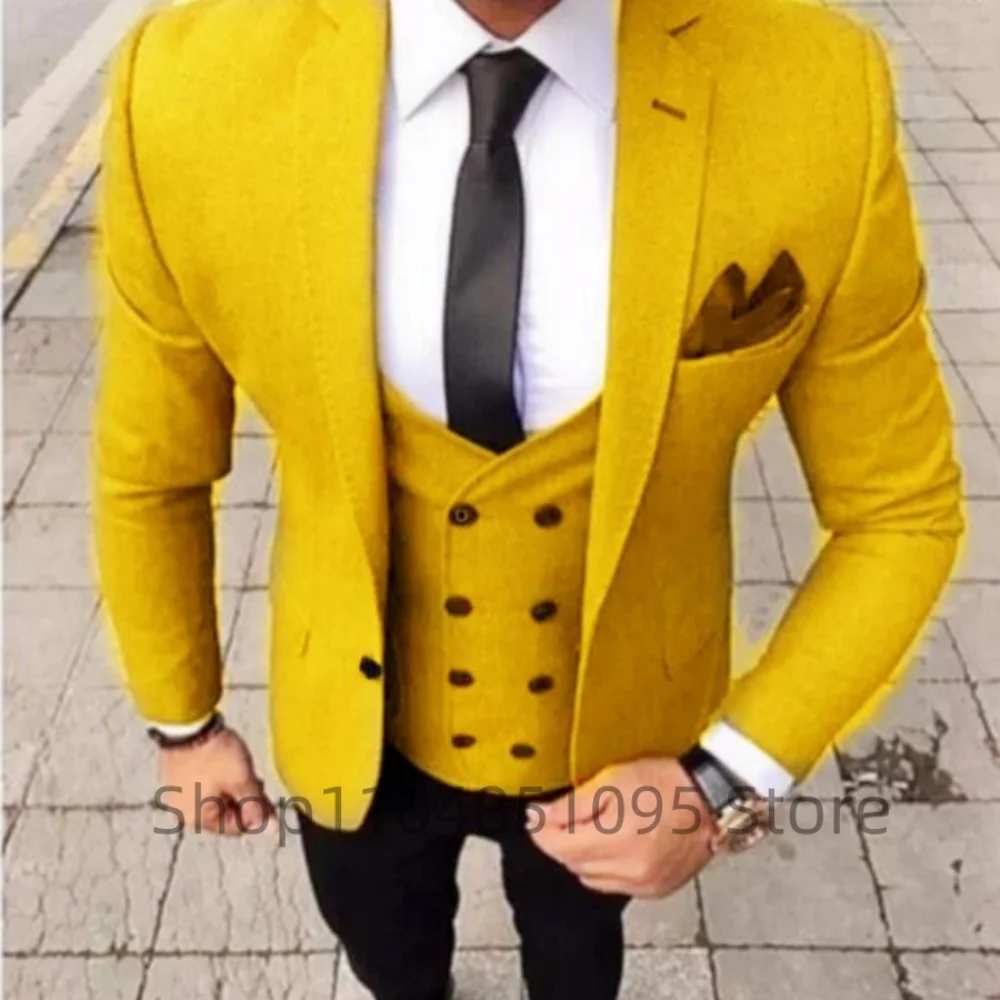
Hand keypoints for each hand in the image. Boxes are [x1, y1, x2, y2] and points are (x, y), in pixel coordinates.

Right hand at [157, 726, 275, 835]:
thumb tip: (273, 829)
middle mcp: (183, 812)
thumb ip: (257, 806)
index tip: (267, 796)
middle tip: (256, 779)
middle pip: (224, 814)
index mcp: (198, 818)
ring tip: (242, 769)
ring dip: (231, 789)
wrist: (189, 724)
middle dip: (243, 800)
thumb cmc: (216, 755)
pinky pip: (202, 787)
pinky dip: (217, 780)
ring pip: (215, 799)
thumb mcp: (242, 781)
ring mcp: (177, 794)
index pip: (235, 828)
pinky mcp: (176, 777)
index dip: (255, 814)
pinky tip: (226, 764)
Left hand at [527, 757, 715, 896]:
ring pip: (590, 878)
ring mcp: (644, 885)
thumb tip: (538, 817)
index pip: (557, 847)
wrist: (710, 798)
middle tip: (566, 815)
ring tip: (597, 827)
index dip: (541, 829)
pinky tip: (617, 844)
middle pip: (572, 863)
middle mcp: (630, 871)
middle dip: (562, 840)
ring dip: (583, 856)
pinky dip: (607, 868)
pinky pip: (614, 885)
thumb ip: (572, 804)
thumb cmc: (665, 783)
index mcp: (617, 841)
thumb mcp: (612, 780)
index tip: (536, 815)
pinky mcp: (656, 891)